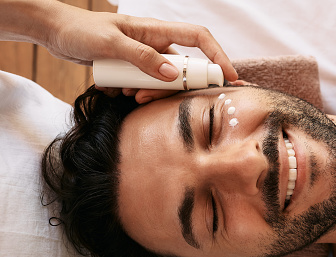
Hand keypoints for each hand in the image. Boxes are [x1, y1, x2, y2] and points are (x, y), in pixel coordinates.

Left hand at [49, 3, 236, 83]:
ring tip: (127, 93)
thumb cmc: (81, 30)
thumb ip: (143, 58)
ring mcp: (147, 58)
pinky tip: (117, 90)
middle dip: (171, 88)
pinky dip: (137, 92)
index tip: (229, 77)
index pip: (199, 39)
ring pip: (164, 82)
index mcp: (156, 31)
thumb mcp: (111, 43)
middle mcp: (157, 44)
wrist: (57, 33)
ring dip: (150, 92)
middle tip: (145, 97)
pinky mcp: (136, 69)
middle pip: (183, 69)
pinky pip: (147, 85)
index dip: (218, 56)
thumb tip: (174, 75)